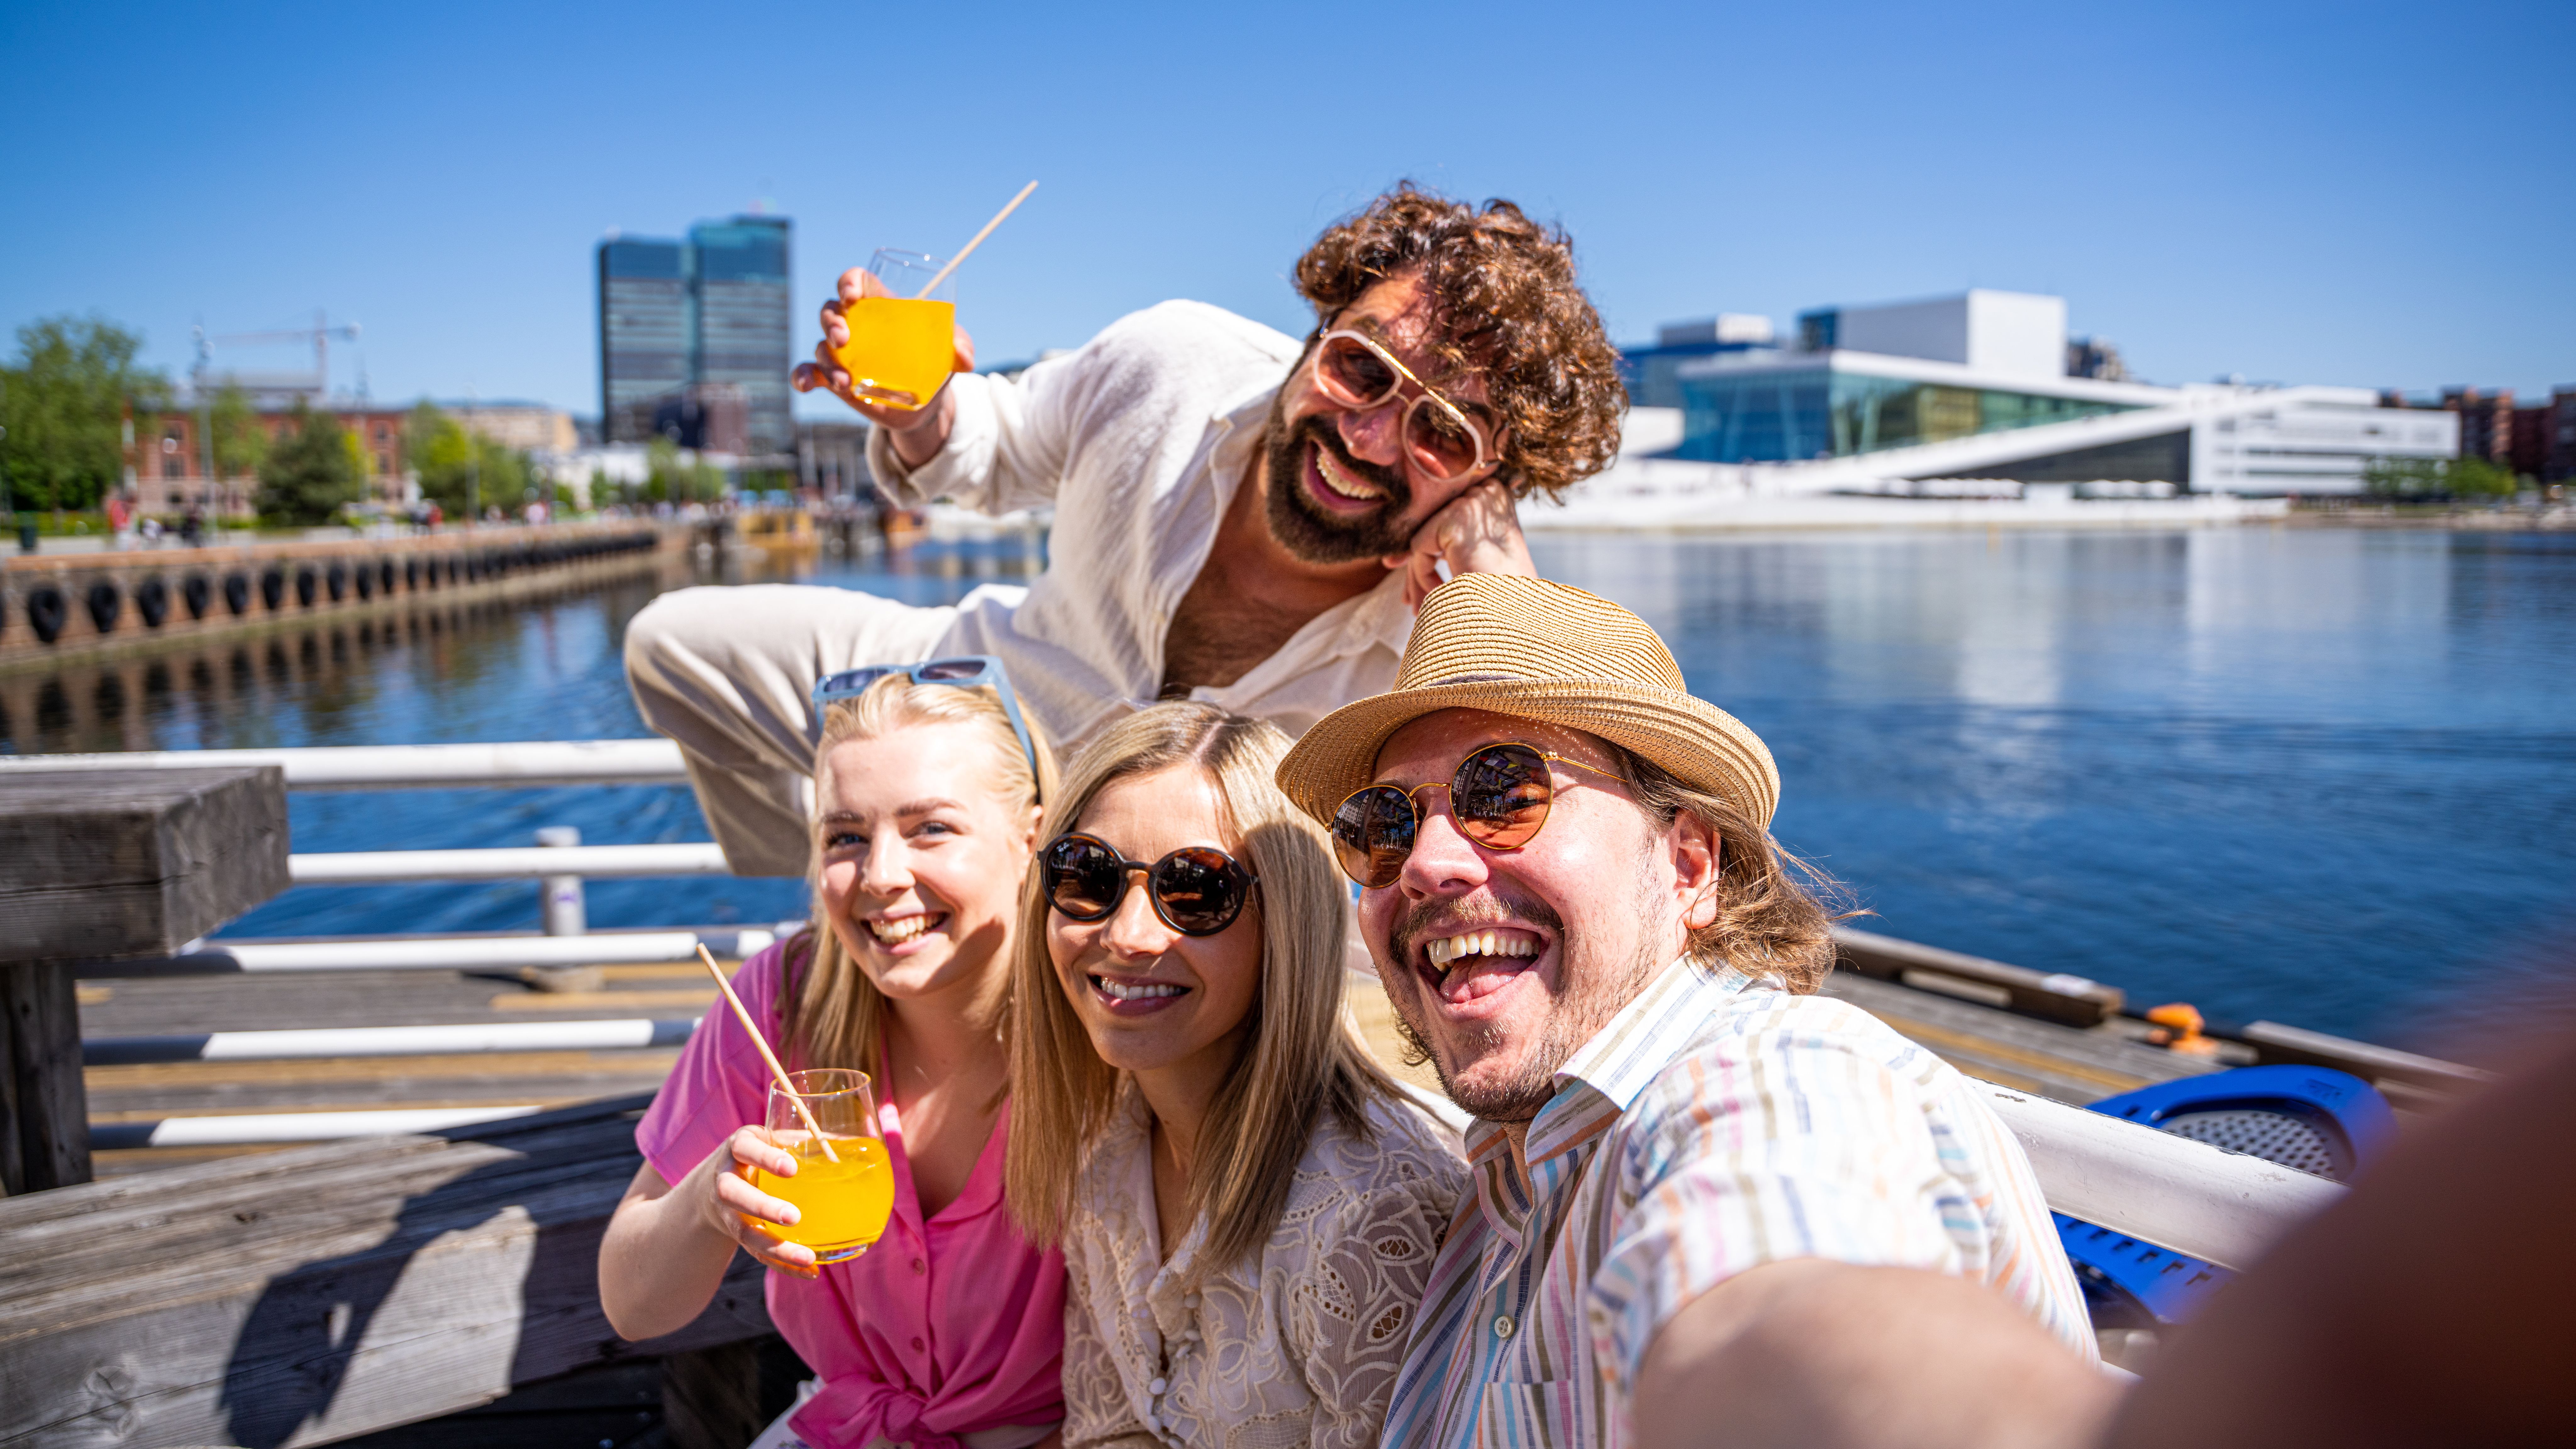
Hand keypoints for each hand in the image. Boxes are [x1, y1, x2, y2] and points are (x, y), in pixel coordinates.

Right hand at [690, 1126, 821, 1278]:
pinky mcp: (736, 1235)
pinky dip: (782, 1264)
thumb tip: (858, 1143)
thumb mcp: (775, 1141)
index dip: (765, 1158)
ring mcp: (727, 1211)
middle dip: (763, 1206)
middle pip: (733, 1193)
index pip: (745, 1148)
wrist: (713, 1183)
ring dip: (774, 1247)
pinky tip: (809, 1272)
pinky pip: (756, 1253)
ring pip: (743, 1231)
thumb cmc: (759, 1155)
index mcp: (739, 1148)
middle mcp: (725, 1179)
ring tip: (806, 1257)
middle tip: (794, 1217)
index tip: (791, 1168)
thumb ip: (807, 1140)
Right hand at [790, 268, 975, 467]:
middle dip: (831, 321)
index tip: (853, 296)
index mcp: (880, 307)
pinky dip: (801, 376)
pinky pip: (808, 372)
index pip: (857, 281)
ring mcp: (842, 353)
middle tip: (843, 339)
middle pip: (831, 310)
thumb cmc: (935, 365)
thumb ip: (961, 347)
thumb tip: (964, 357)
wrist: (925, 406)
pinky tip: (806, 384)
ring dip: (827, 360)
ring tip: (846, 382)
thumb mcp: (952, 353)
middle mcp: (856, 325)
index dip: (849, 282)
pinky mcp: (833, 378)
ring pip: (820, 345)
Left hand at [1382, 478, 1535, 609]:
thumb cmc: (1505, 596)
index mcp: (1498, 497)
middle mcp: (1488, 490)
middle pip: (1435, 525)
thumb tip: (1393, 559)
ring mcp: (1474, 502)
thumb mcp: (1475, 560)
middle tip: (1409, 600)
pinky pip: (1420, 545)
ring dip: (1417, 575)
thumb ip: (1446, 546)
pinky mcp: (1457, 518)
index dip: (1430, 548)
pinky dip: (1421, 574)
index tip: (1414, 577)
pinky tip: (1436, 593)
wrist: (1518, 617)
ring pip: (1425, 536)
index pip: (1449, 516)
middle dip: (1418, 564)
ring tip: (1418, 607)